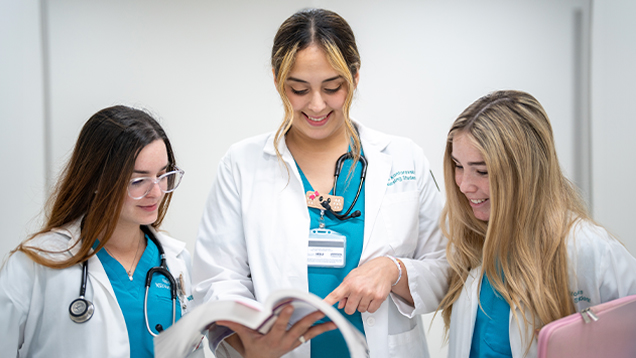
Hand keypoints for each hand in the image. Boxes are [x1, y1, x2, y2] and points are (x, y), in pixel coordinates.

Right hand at [217, 305, 335, 357]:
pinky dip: (323, 329)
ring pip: (309, 332)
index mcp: (272, 338)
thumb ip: (236, 325)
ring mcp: (294, 342)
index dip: (284, 316)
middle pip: (299, 328)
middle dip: (310, 319)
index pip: (279, 326)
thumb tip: (221, 317)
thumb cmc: (255, 347)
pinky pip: (313, 334)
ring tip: (331, 316)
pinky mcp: (299, 341)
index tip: (289, 306)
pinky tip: (333, 323)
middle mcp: (286, 340)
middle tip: (319, 310)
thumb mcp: (246, 337)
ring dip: (321, 324)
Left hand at [324, 256, 398, 314]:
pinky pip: (371, 310)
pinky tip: (372, 297)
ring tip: (366, 294)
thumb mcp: (352, 277)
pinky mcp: (378, 298)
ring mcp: (368, 293)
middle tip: (356, 297)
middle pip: (349, 309)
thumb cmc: (367, 271)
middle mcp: (358, 288)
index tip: (320, 309)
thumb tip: (339, 304)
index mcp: (349, 283)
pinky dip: (371, 306)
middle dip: (351, 306)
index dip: (327, 303)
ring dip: (362, 305)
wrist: (384, 268)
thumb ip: (344, 291)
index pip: (335, 295)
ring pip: (361, 310)